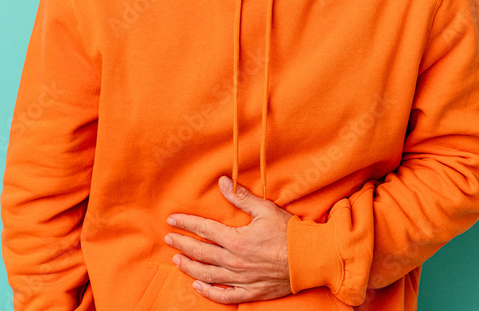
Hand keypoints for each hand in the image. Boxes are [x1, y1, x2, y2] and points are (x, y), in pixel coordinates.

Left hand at [165, 175, 293, 303]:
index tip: (171, 220)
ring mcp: (241, 278)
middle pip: (200, 252)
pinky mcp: (251, 291)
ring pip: (207, 274)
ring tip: (177, 259)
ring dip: (189, 267)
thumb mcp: (266, 209)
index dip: (185, 223)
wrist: (310, 259)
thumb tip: (222, 182)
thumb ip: (241, 197)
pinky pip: (224, 295)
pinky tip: (198, 286)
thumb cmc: (289, 232)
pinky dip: (209, 292)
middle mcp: (234, 261)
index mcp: (236, 239)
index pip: (203, 230)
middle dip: (181, 244)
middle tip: (168, 239)